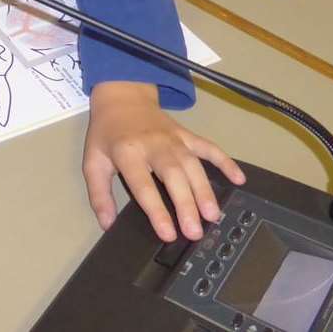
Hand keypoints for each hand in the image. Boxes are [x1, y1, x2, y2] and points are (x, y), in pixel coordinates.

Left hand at [83, 81, 244, 241]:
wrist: (122, 98)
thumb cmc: (107, 134)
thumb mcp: (93, 161)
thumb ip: (99, 194)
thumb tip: (108, 224)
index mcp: (127, 152)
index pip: (143, 185)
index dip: (157, 210)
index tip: (168, 234)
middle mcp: (154, 145)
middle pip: (173, 176)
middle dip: (186, 204)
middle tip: (195, 232)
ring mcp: (174, 139)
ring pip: (193, 165)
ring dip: (205, 190)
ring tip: (213, 216)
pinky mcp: (187, 135)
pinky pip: (209, 147)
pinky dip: (226, 161)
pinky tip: (239, 179)